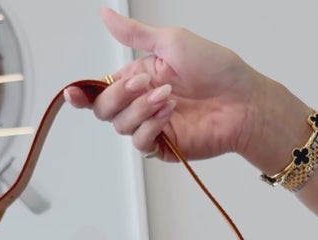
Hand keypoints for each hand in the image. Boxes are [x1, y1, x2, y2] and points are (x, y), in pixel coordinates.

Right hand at [64, 7, 267, 162]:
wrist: (243, 101)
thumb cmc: (217, 68)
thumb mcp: (172, 41)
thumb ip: (134, 34)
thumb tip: (105, 14)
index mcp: (140, 77)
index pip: (101, 88)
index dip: (83, 93)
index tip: (74, 93)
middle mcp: (142, 103)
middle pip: (104, 110)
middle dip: (119, 96)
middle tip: (145, 84)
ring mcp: (153, 126)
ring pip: (120, 125)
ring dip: (141, 109)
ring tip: (169, 97)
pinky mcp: (164, 146)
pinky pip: (140, 142)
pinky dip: (150, 126)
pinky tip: (170, 114)